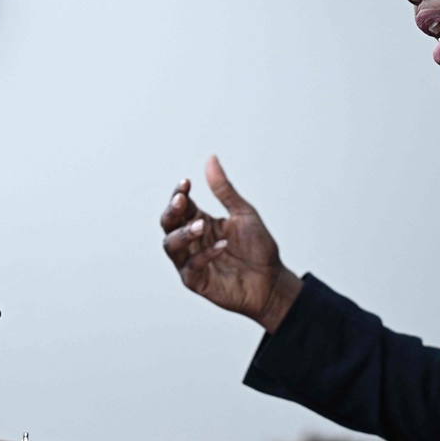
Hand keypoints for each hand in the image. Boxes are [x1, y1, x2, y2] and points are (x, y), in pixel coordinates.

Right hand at [161, 156, 302, 331]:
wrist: (272, 280)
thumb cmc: (258, 248)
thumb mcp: (243, 213)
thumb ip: (224, 190)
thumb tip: (211, 159)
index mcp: (200, 221)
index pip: (180, 205)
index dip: (179, 194)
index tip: (186, 183)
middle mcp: (191, 241)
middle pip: (168, 224)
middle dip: (172, 211)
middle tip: (182, 201)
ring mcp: (191, 262)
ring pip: (171, 245)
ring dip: (183, 233)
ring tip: (201, 225)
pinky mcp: (197, 282)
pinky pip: (191, 267)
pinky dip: (204, 255)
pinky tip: (222, 246)